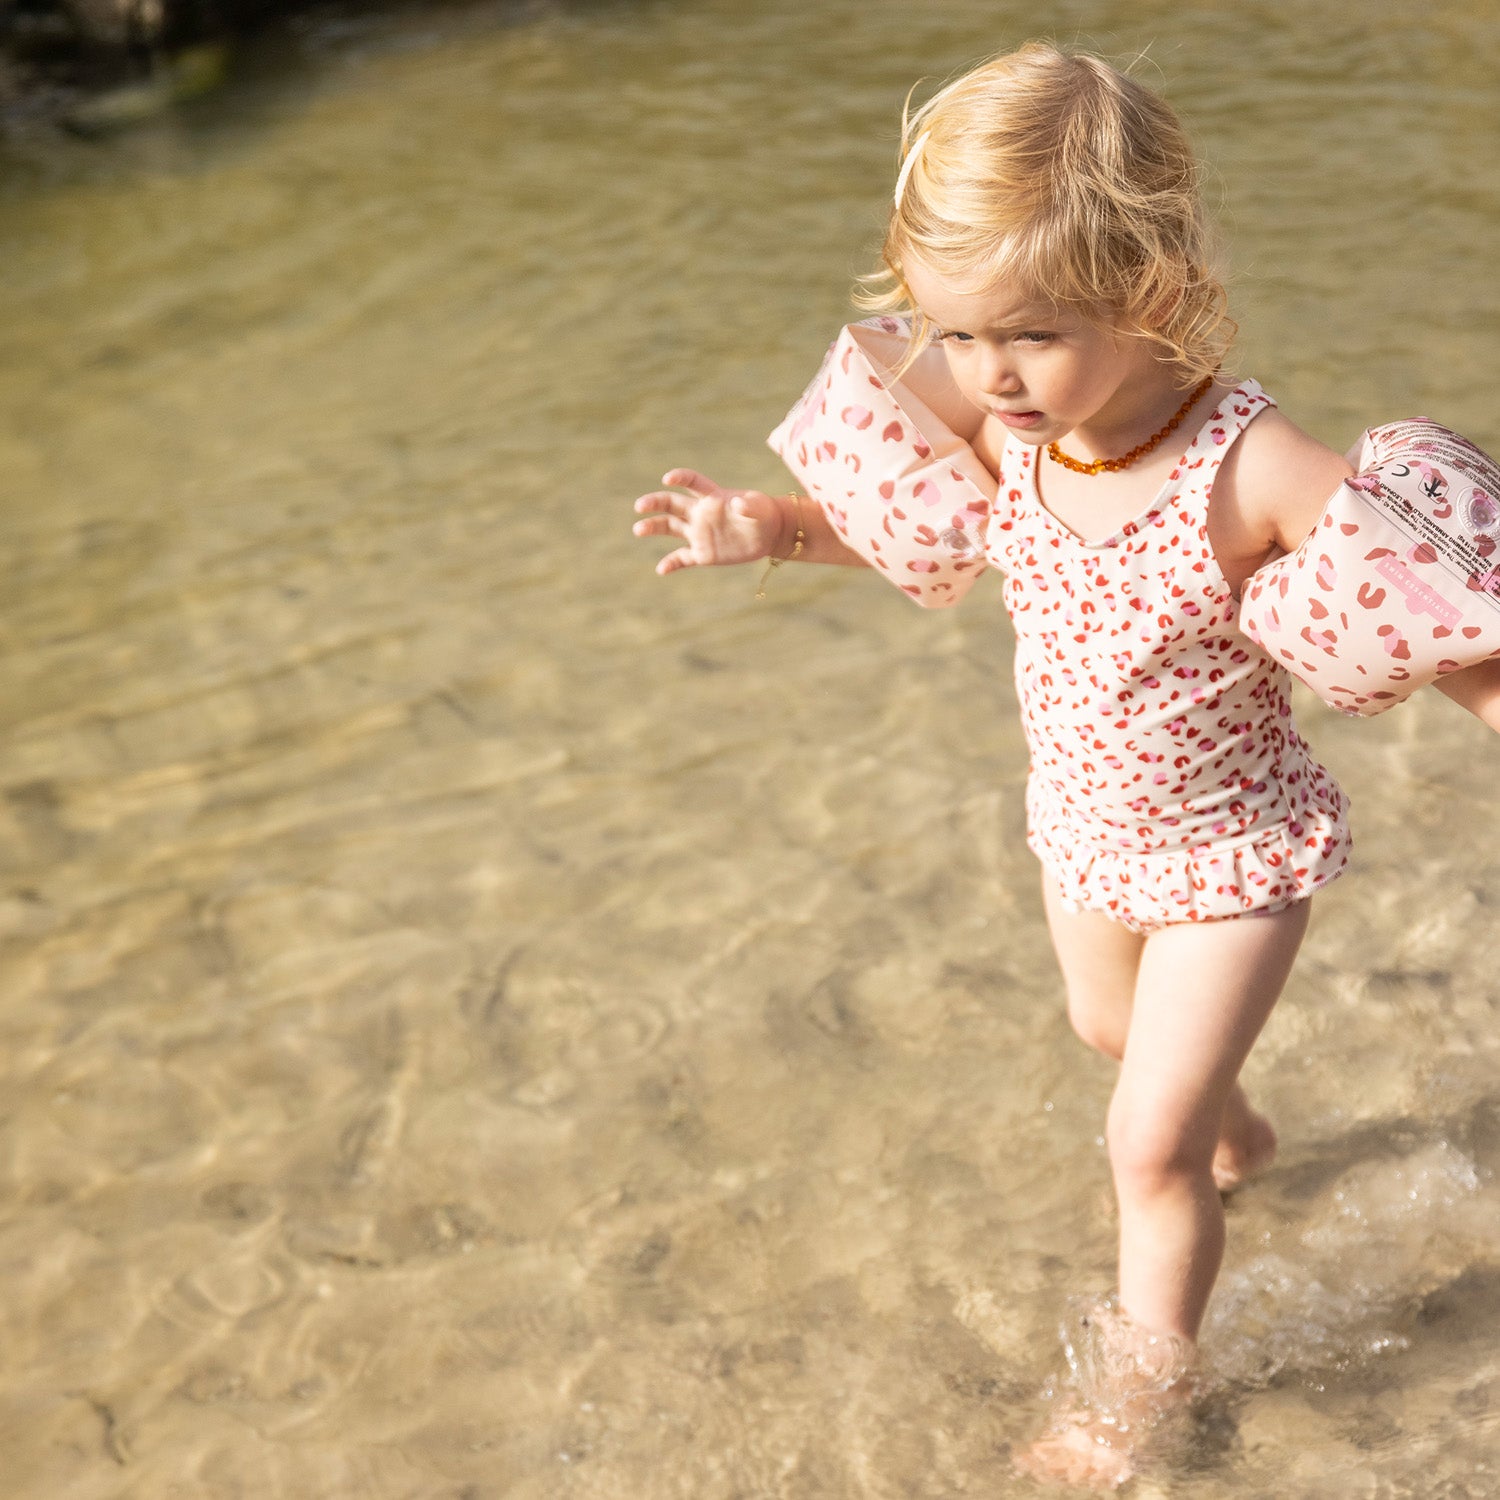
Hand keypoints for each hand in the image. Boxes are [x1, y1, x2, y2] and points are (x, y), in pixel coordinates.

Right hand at [632, 469, 787, 576]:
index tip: (668, 478)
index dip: (681, 478)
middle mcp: (700, 513)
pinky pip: (682, 558)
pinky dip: (671, 564)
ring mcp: (699, 533)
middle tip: (640, 506)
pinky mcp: (702, 553)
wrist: (768, 534)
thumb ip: (749, 505)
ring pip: (670, 528)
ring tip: (638, 530)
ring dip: (653, 527)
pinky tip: (661, 570)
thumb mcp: (759, 508)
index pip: (692, 483)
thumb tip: (737, 504)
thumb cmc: (763, 513)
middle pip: (672, 504)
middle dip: (654, 503)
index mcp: (712, 497)